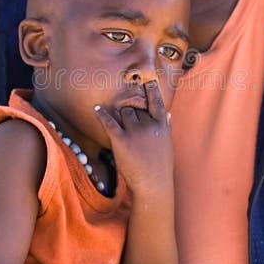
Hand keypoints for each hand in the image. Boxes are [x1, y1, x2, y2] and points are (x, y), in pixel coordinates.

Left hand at [95, 79, 172, 194]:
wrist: (153, 184)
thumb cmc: (161, 166)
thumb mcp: (167, 144)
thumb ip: (165, 127)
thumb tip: (167, 115)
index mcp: (161, 125)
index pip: (156, 101)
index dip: (151, 89)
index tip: (148, 80)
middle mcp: (148, 125)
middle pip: (135, 107)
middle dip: (130, 110)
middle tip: (127, 117)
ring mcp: (135, 131)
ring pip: (123, 112)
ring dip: (119, 114)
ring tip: (115, 117)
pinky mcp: (121, 139)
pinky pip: (109, 122)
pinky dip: (102, 114)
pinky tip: (96, 108)